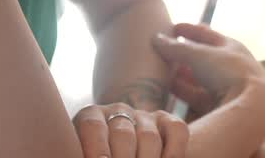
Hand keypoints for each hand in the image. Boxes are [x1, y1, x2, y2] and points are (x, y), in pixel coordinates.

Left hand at [72, 102, 187, 157]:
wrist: (122, 150)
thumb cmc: (99, 156)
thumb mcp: (87, 154)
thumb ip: (89, 155)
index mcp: (90, 116)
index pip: (93, 127)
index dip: (97, 148)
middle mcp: (118, 110)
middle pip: (123, 135)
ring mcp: (144, 115)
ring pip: (149, 138)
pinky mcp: (168, 120)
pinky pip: (177, 131)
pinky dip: (174, 153)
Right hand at [152, 24, 264, 118]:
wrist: (250, 106)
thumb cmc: (228, 72)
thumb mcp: (200, 55)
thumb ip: (177, 48)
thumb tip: (156, 38)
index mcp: (232, 47)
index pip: (208, 34)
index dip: (191, 30)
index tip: (174, 27)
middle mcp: (232, 66)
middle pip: (204, 57)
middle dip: (186, 54)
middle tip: (166, 50)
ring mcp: (227, 87)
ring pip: (200, 77)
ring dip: (182, 74)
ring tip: (163, 70)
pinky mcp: (220, 106)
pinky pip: (198, 95)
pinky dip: (184, 90)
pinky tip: (168, 88)